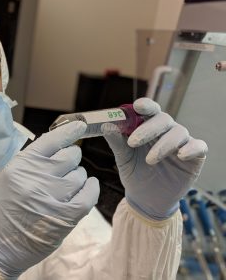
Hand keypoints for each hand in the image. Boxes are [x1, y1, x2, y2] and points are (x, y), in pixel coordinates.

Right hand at [0, 121, 98, 276]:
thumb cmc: (1, 209)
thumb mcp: (10, 177)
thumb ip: (33, 161)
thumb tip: (59, 143)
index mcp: (21, 165)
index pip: (52, 140)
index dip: (69, 131)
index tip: (80, 126)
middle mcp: (37, 178)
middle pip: (71, 155)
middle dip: (70, 160)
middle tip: (62, 171)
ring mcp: (52, 197)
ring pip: (80, 174)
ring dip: (76, 179)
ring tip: (63, 190)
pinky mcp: (66, 217)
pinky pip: (89, 194)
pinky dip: (91, 189)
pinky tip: (87, 188)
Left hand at [102, 98, 207, 219]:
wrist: (146, 198)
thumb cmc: (134, 172)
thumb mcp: (123, 158)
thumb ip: (116, 141)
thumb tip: (106, 125)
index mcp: (148, 126)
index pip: (149, 110)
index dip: (146, 106)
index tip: (137, 106)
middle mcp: (166, 131)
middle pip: (163, 119)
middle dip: (148, 128)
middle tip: (133, 142)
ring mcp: (181, 142)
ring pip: (179, 132)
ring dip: (163, 144)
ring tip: (150, 160)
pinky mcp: (195, 157)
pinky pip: (199, 146)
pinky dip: (191, 148)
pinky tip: (180, 155)